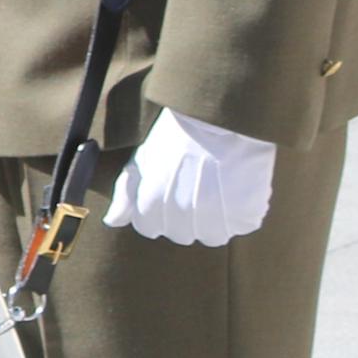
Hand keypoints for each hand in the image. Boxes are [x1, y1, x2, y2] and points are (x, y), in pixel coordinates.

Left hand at [106, 110, 277, 246]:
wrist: (216, 121)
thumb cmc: (175, 139)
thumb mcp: (140, 162)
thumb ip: (124, 195)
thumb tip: (113, 221)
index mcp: (150, 209)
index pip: (149, 228)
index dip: (157, 209)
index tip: (169, 189)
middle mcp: (180, 220)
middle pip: (181, 235)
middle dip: (184, 216)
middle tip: (194, 185)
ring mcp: (214, 222)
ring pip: (212, 236)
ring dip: (214, 218)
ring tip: (216, 187)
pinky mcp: (244, 217)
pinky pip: (242, 225)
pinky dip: (242, 211)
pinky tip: (236, 186)